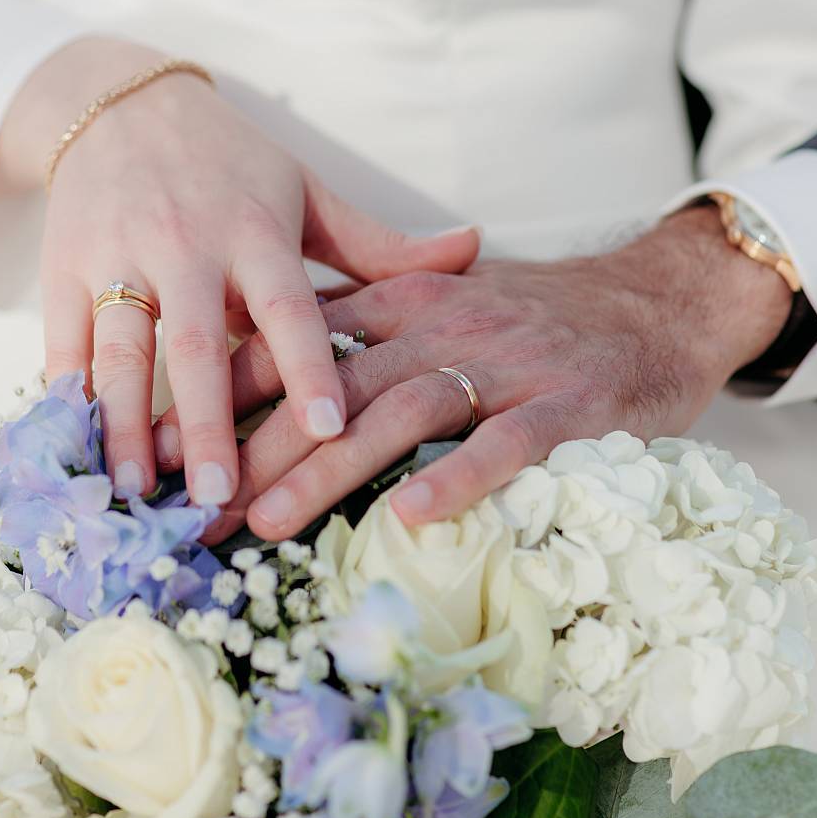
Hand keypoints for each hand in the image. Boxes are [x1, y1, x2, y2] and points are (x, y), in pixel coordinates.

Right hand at [0, 35, 479, 504]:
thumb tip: (474, 247)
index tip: (332, 428)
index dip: (309, 367)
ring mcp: (116, 255)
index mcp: (254, 228)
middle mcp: (185, 244)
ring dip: (126, 426)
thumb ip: (378, 240)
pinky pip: (65, 338)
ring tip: (138, 489)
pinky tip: (78, 451)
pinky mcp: (61, 264)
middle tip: (218, 494)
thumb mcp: (304, 189)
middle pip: (195, 344)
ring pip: (121, 349)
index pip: (287, 306)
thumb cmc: (229, 160)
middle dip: (207, 422)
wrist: (120, 103)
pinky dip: (68, 396)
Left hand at [214, 205, 791, 539]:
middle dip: (258, 444)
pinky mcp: (568, 403)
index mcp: (405, 298)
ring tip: (269, 519)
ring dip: (331, 465)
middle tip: (195, 507)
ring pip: (404, 409)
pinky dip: (460, 475)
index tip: (167, 435)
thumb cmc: (529, 317)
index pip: (300, 336)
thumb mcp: (440, 301)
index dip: (229, 386)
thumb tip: (262, 358)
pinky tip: (414, 516)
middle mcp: (444, 322)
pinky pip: (508, 441)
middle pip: (336, 381)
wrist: (649, 303)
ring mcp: (506, 361)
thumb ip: (362, 326)